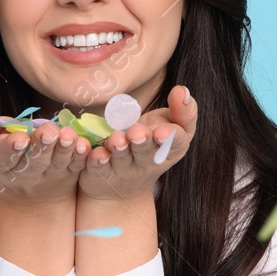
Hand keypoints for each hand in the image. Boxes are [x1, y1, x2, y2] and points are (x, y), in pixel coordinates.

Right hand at [0, 114, 90, 206]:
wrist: (31, 189)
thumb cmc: (7, 151)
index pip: (2, 158)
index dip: (10, 149)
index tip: (19, 139)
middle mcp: (24, 174)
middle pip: (33, 162)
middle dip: (41, 146)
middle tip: (49, 131)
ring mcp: (49, 176)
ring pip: (57, 164)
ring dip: (64, 150)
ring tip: (67, 135)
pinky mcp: (70, 174)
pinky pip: (77, 166)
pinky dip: (82, 157)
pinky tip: (85, 145)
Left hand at [78, 85, 195, 202]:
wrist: (124, 185)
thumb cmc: (152, 144)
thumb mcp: (171, 125)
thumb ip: (182, 110)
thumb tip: (182, 90)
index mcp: (170, 150)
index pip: (175, 144)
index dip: (170, 137)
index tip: (163, 132)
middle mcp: (147, 162)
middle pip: (146, 152)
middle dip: (142, 141)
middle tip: (136, 133)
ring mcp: (123, 169)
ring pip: (121, 158)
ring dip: (118, 148)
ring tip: (117, 140)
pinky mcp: (100, 173)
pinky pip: (97, 167)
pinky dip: (95, 159)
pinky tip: (94, 151)